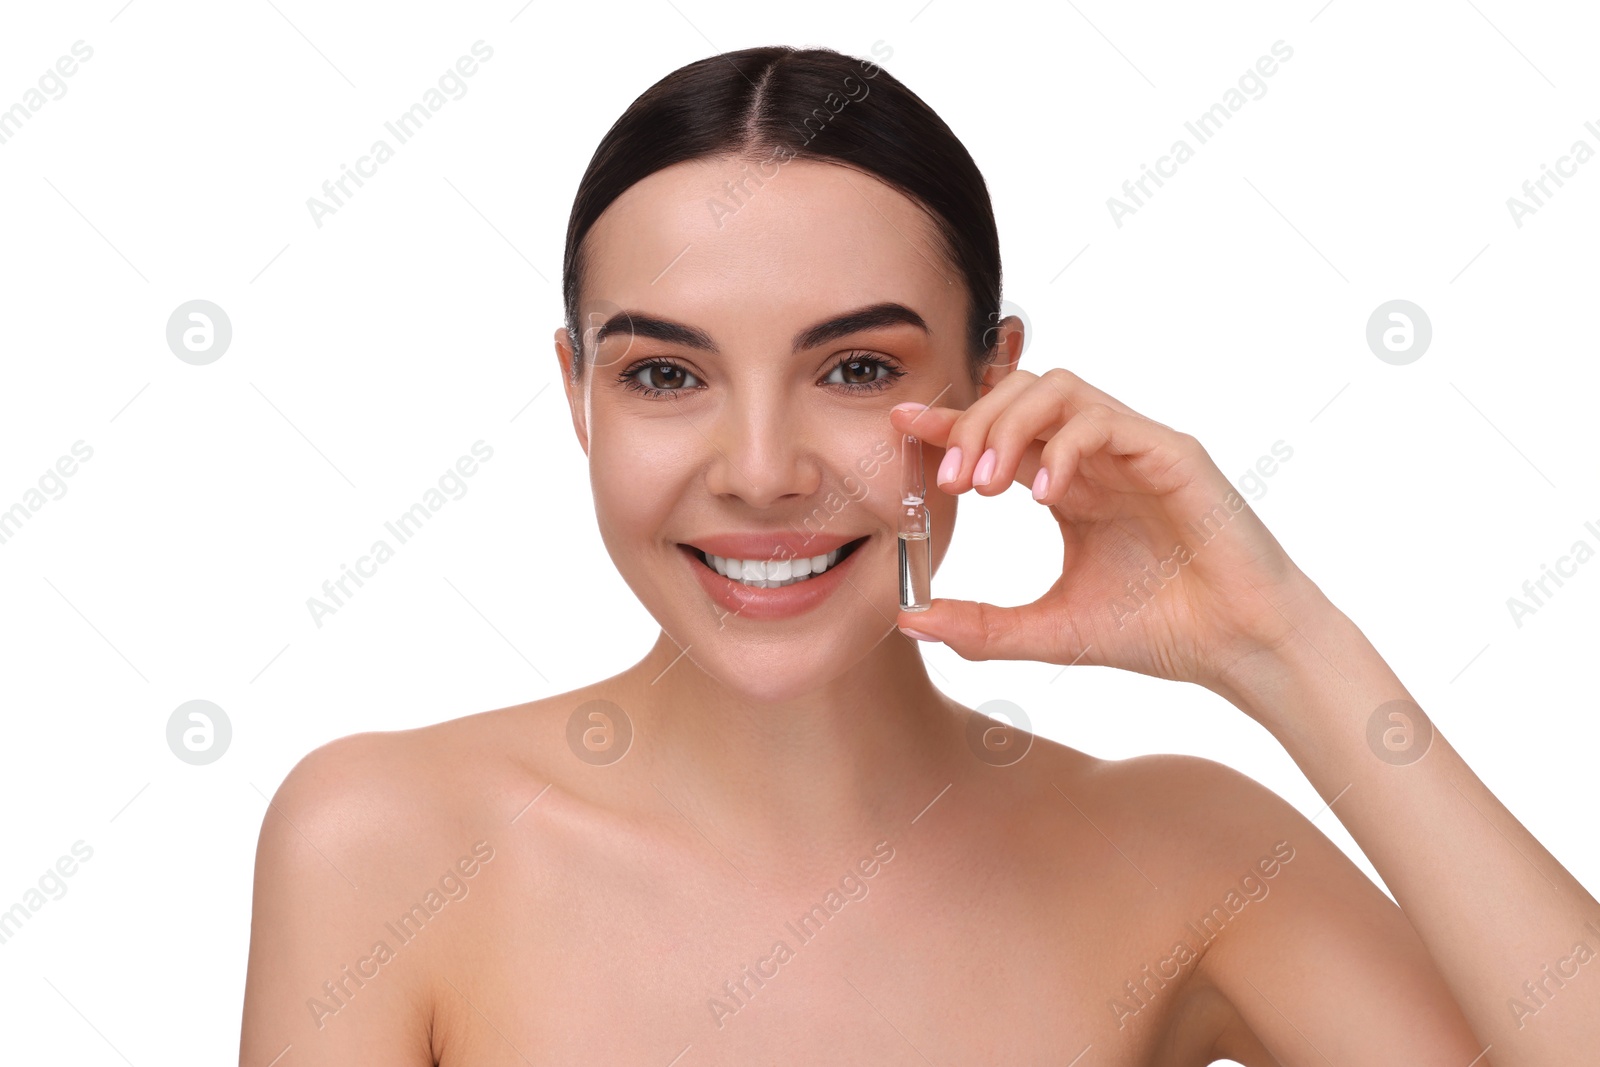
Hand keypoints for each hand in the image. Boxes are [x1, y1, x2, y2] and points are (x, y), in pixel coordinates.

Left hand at [889, 369, 1321, 692]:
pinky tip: (1045, 496)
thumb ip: (981, 627)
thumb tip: (909, 620)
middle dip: (974, 425)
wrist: (1237, 650)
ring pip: (1060, 390)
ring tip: (986, 484)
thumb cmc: (1159, 632)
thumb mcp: (1049, 631)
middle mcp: (1098, 457)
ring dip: (1011, 426)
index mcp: (1070, 485)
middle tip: (949, 483)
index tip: (901, 427)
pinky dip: (1066, 447)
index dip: (949, 423)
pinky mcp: (1172, 454)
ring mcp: (1136, 449)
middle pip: (1021, 394)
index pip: (999, 433)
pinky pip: (1107, 421)